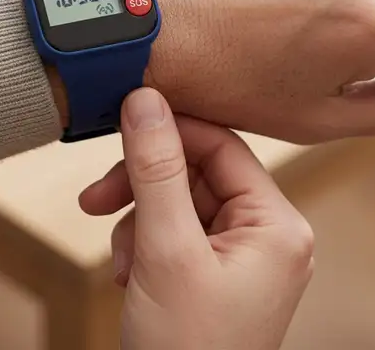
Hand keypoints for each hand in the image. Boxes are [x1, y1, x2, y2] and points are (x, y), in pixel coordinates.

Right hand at [80, 88, 312, 349]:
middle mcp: (267, 236)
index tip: (123, 122)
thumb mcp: (165, 249)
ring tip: (122, 261)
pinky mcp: (214, 274)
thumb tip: (144, 98)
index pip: (222, 147)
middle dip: (143, 187)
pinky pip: (174, 232)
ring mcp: (241, 258)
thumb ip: (155, 168)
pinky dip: (143, 244)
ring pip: (177, 202)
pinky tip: (128, 276)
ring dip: (138, 220)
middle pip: (195, 174)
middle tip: (96, 197)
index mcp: (278, 226)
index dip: (171, 131)